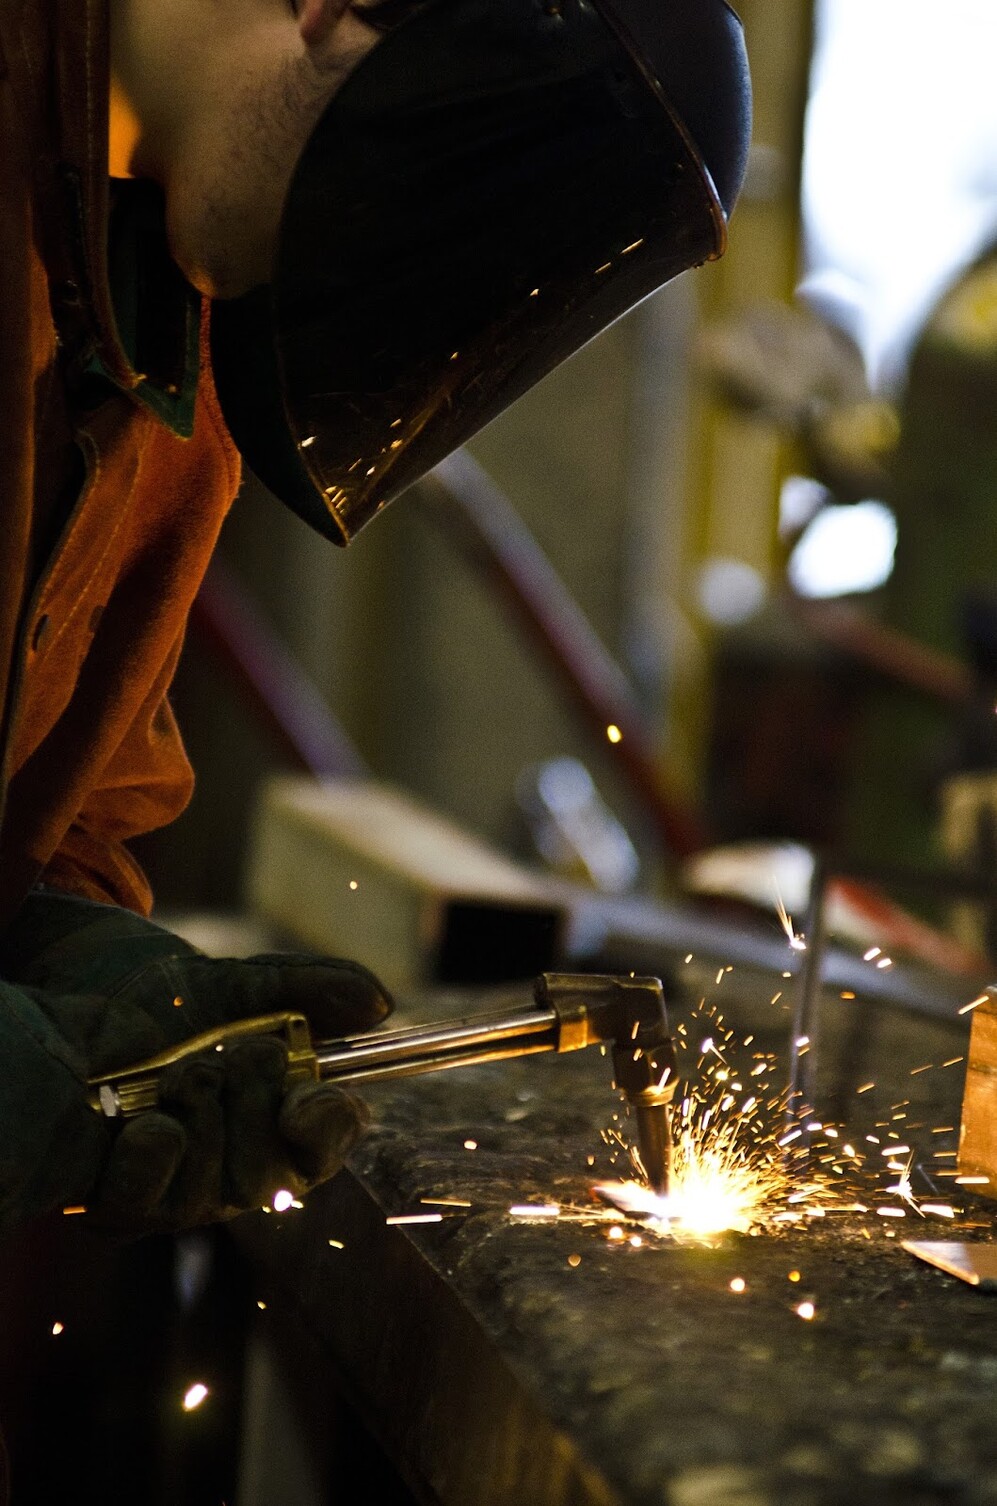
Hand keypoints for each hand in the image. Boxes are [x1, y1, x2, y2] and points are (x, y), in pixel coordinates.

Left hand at [0, 891, 392, 1233]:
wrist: (75, 1003)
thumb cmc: (165, 1003)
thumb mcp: (241, 984)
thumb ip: (310, 989)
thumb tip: (380, 1003)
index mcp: (277, 1119)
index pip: (326, 1142)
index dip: (327, 1126)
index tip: (314, 1097)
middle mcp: (235, 1168)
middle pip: (271, 1167)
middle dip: (249, 1096)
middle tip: (223, 1053)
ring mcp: (179, 1193)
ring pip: (215, 1181)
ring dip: (196, 1107)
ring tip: (167, 1071)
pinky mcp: (122, 1206)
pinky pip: (153, 1195)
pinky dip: (153, 1150)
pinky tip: (142, 1120)